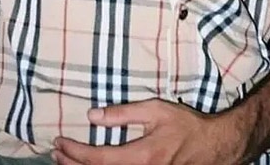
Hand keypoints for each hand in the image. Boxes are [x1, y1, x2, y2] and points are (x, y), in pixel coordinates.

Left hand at [52, 98, 250, 164]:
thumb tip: (93, 115)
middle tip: (56, 152)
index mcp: (141, 156)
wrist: (213, 146)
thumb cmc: (184, 125)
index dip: (75, 152)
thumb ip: (123, 113)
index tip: (60, 140)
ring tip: (65, 161)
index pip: (98, 158)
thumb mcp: (155, 110)